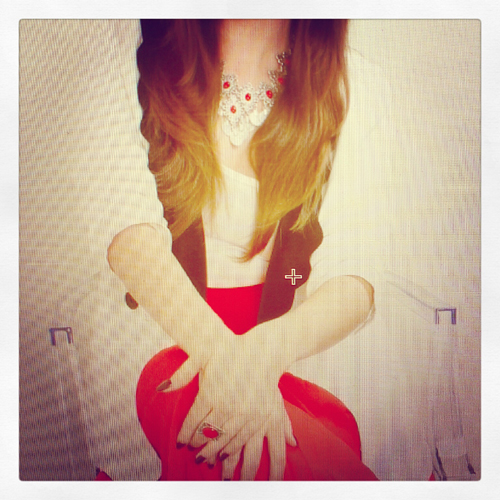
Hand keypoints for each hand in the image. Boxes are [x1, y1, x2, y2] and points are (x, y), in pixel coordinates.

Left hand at [158, 330, 295, 479]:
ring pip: (224, 439)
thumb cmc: (231, 351)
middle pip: (207, 433)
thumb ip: (183, 373)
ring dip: (213, 451)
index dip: (185, 434)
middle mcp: (228, 405)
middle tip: (191, 451)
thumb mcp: (204, 355)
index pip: (193, 420)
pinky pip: (242, 438)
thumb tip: (160, 388)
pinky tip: (224, 454)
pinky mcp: (260, 416)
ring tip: (204, 458)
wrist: (263, 352)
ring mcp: (245, 413)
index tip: (179, 443)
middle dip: (197, 444)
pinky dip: (231, 448)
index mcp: (211, 391)